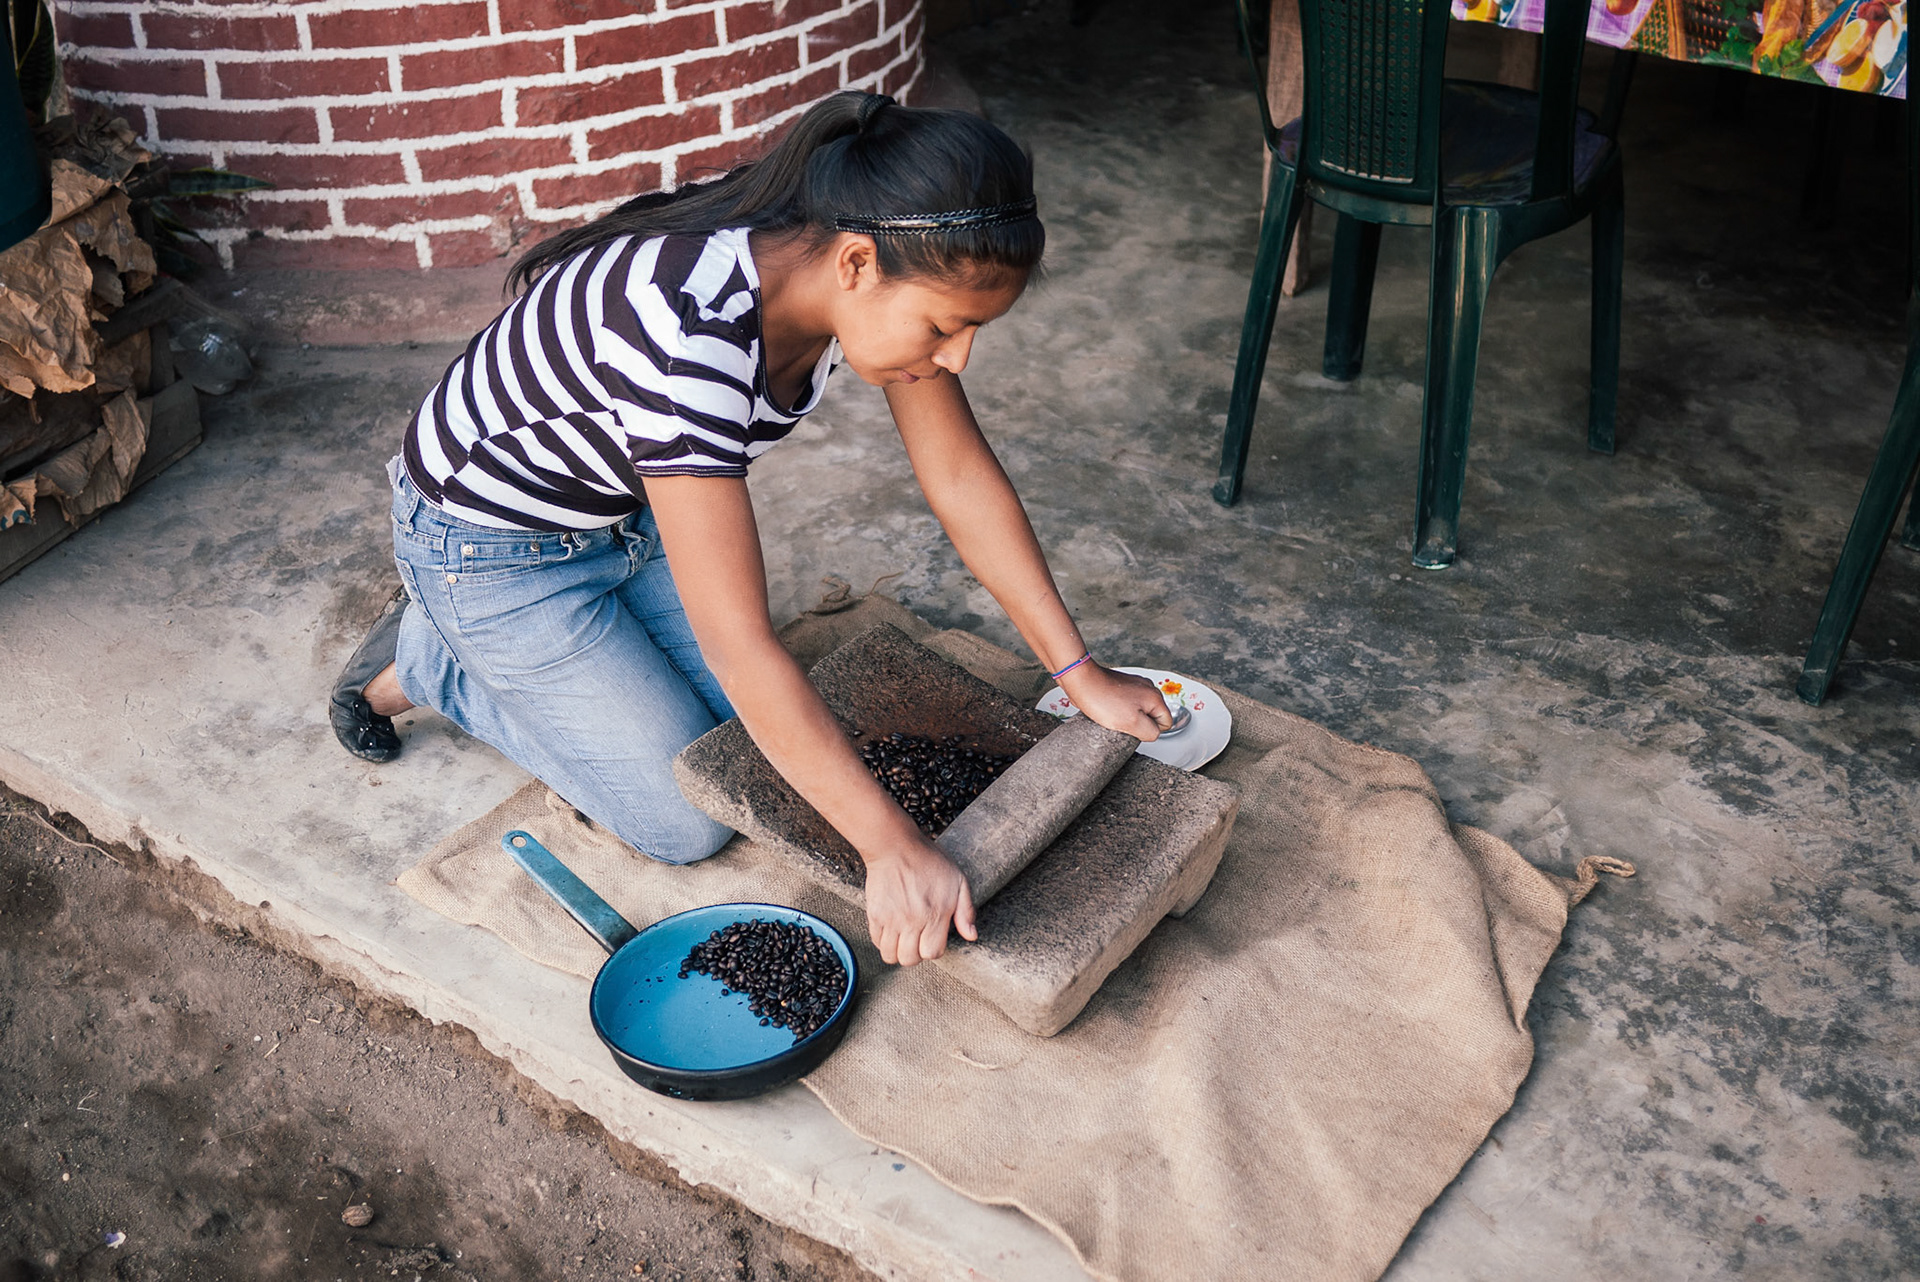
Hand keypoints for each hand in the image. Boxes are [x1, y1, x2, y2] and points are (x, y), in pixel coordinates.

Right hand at [861, 838, 978, 965]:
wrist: (895, 846)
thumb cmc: (929, 861)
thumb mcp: (959, 881)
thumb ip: (966, 911)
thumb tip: (971, 936)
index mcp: (935, 914)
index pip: (932, 952)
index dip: (933, 949)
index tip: (932, 938)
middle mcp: (912, 920)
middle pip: (910, 959)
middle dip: (915, 954)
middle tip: (917, 940)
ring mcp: (891, 919)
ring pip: (890, 955)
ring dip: (897, 951)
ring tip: (903, 938)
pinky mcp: (875, 914)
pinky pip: (875, 941)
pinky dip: (883, 941)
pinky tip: (891, 930)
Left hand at [1059, 661, 1172, 739]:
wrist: (1080, 680)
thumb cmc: (1101, 698)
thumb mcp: (1131, 723)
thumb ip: (1150, 732)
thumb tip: (1154, 733)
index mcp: (1155, 697)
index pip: (1165, 724)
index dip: (1149, 731)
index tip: (1134, 727)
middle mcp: (1147, 689)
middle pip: (1151, 717)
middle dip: (1137, 724)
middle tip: (1122, 721)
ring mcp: (1133, 686)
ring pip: (1137, 712)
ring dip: (1126, 717)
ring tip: (1112, 714)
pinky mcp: (1120, 687)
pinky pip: (1124, 706)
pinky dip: (1117, 710)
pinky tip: (1106, 709)